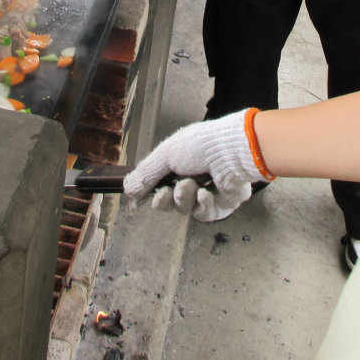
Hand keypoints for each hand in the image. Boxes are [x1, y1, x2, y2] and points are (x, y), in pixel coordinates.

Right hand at [124, 109, 270, 221]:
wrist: (231, 152)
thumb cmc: (201, 146)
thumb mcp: (165, 155)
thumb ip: (145, 173)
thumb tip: (127, 190)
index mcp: (179, 163)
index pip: (157, 184)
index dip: (147, 193)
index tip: (136, 202)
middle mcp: (192, 178)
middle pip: (168, 202)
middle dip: (164, 199)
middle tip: (165, 193)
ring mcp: (207, 193)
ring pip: (184, 209)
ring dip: (183, 198)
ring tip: (190, 185)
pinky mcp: (221, 205)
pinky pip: (203, 214)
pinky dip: (202, 204)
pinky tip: (206, 192)